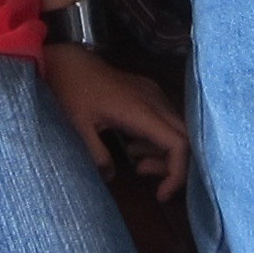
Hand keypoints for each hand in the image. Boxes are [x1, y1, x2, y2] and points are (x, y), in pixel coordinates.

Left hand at [42, 44, 189, 201]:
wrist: (68, 59)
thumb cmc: (71, 89)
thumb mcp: (78, 126)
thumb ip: (97, 155)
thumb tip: (111, 178)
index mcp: (141, 110)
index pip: (179, 143)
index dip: (177, 173)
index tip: (161, 194)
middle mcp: (154, 100)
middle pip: (185, 138)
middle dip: (173, 166)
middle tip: (147, 177)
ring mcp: (153, 94)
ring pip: (177, 130)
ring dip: (162, 154)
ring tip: (137, 165)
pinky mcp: (148, 93)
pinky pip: (165, 121)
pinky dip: (156, 141)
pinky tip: (133, 148)